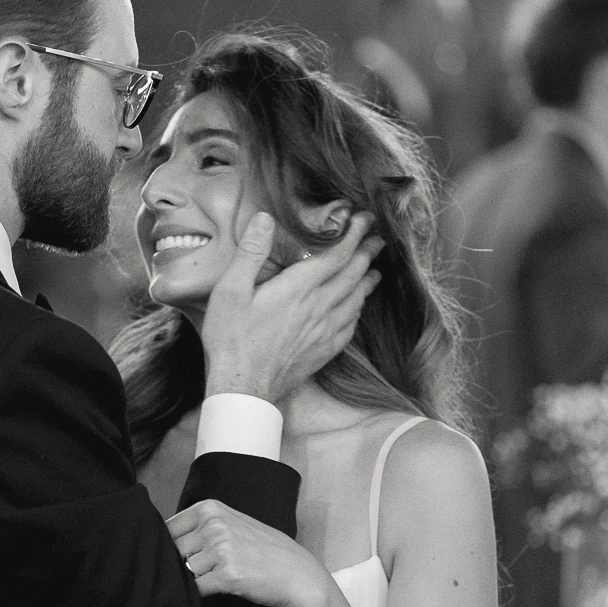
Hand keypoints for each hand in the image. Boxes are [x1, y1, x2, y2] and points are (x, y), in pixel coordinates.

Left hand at [167, 499, 331, 606]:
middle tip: (204, 573)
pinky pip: (197, 589)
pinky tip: (220, 591)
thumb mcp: (232, 524)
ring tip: (218, 580)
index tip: (182, 557)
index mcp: (210, 508)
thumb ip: (200, 526)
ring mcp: (221, 548)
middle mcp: (214, 524)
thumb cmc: (264, 552)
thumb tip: (158, 539)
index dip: (170, 548)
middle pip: (173, 551)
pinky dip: (202, 595)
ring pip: (184, 571)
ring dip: (195, 580)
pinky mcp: (227, 575)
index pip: (168, 528)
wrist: (298, 575)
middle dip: (180, 566)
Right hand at [201, 213, 381, 402]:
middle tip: (378, 239)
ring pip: (356, 300)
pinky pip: (350, 325)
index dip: (354, 235)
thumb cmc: (232, 339)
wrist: (244, 388)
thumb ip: (250, 253)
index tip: (365, 220)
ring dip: (367, 281)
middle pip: (353, 275)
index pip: (337, 255)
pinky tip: (357, 308)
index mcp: (298, 288)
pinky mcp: (324, 350)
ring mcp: (324, 330)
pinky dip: (358, 310)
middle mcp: (318, 307)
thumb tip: (265, 219)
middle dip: (366, 254)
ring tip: (375, 270)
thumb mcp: (230, 291)